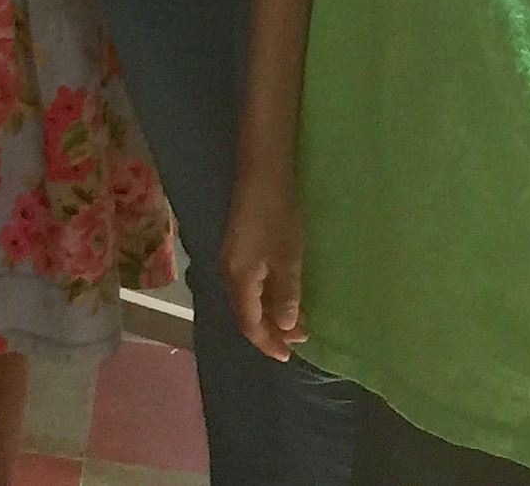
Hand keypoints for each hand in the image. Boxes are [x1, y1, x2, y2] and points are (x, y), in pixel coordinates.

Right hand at [219, 171, 307, 361]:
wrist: (263, 173)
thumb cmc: (278, 216)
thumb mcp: (288, 260)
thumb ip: (286, 296)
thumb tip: (287, 327)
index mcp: (239, 279)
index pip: (249, 324)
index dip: (268, 343)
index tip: (290, 356)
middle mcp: (229, 272)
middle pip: (245, 312)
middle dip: (271, 330)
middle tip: (300, 340)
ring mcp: (232, 257)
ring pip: (248, 297)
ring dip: (270, 313)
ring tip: (297, 321)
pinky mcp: (239, 246)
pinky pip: (250, 282)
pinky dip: (266, 296)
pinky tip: (284, 293)